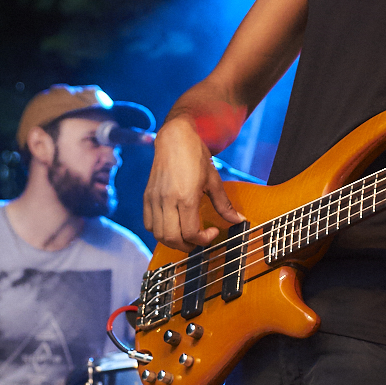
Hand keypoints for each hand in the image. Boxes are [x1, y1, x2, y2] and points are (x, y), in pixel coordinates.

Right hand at [143, 115, 242, 250]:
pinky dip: (159, 231)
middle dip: (187, 246)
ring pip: (158, 234)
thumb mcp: (213, 180)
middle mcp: (167, 200)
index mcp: (186, 197)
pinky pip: (148, 224)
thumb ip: (224, 204)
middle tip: (199, 241)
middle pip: (172, 238)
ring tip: (185, 236)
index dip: (203, 240)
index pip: (190, 233)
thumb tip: (239, 220)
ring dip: (172, 242)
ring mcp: (155, 199)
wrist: (175, 138)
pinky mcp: (147, 196)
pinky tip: (172, 226)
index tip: (212, 233)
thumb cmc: (195, 155)